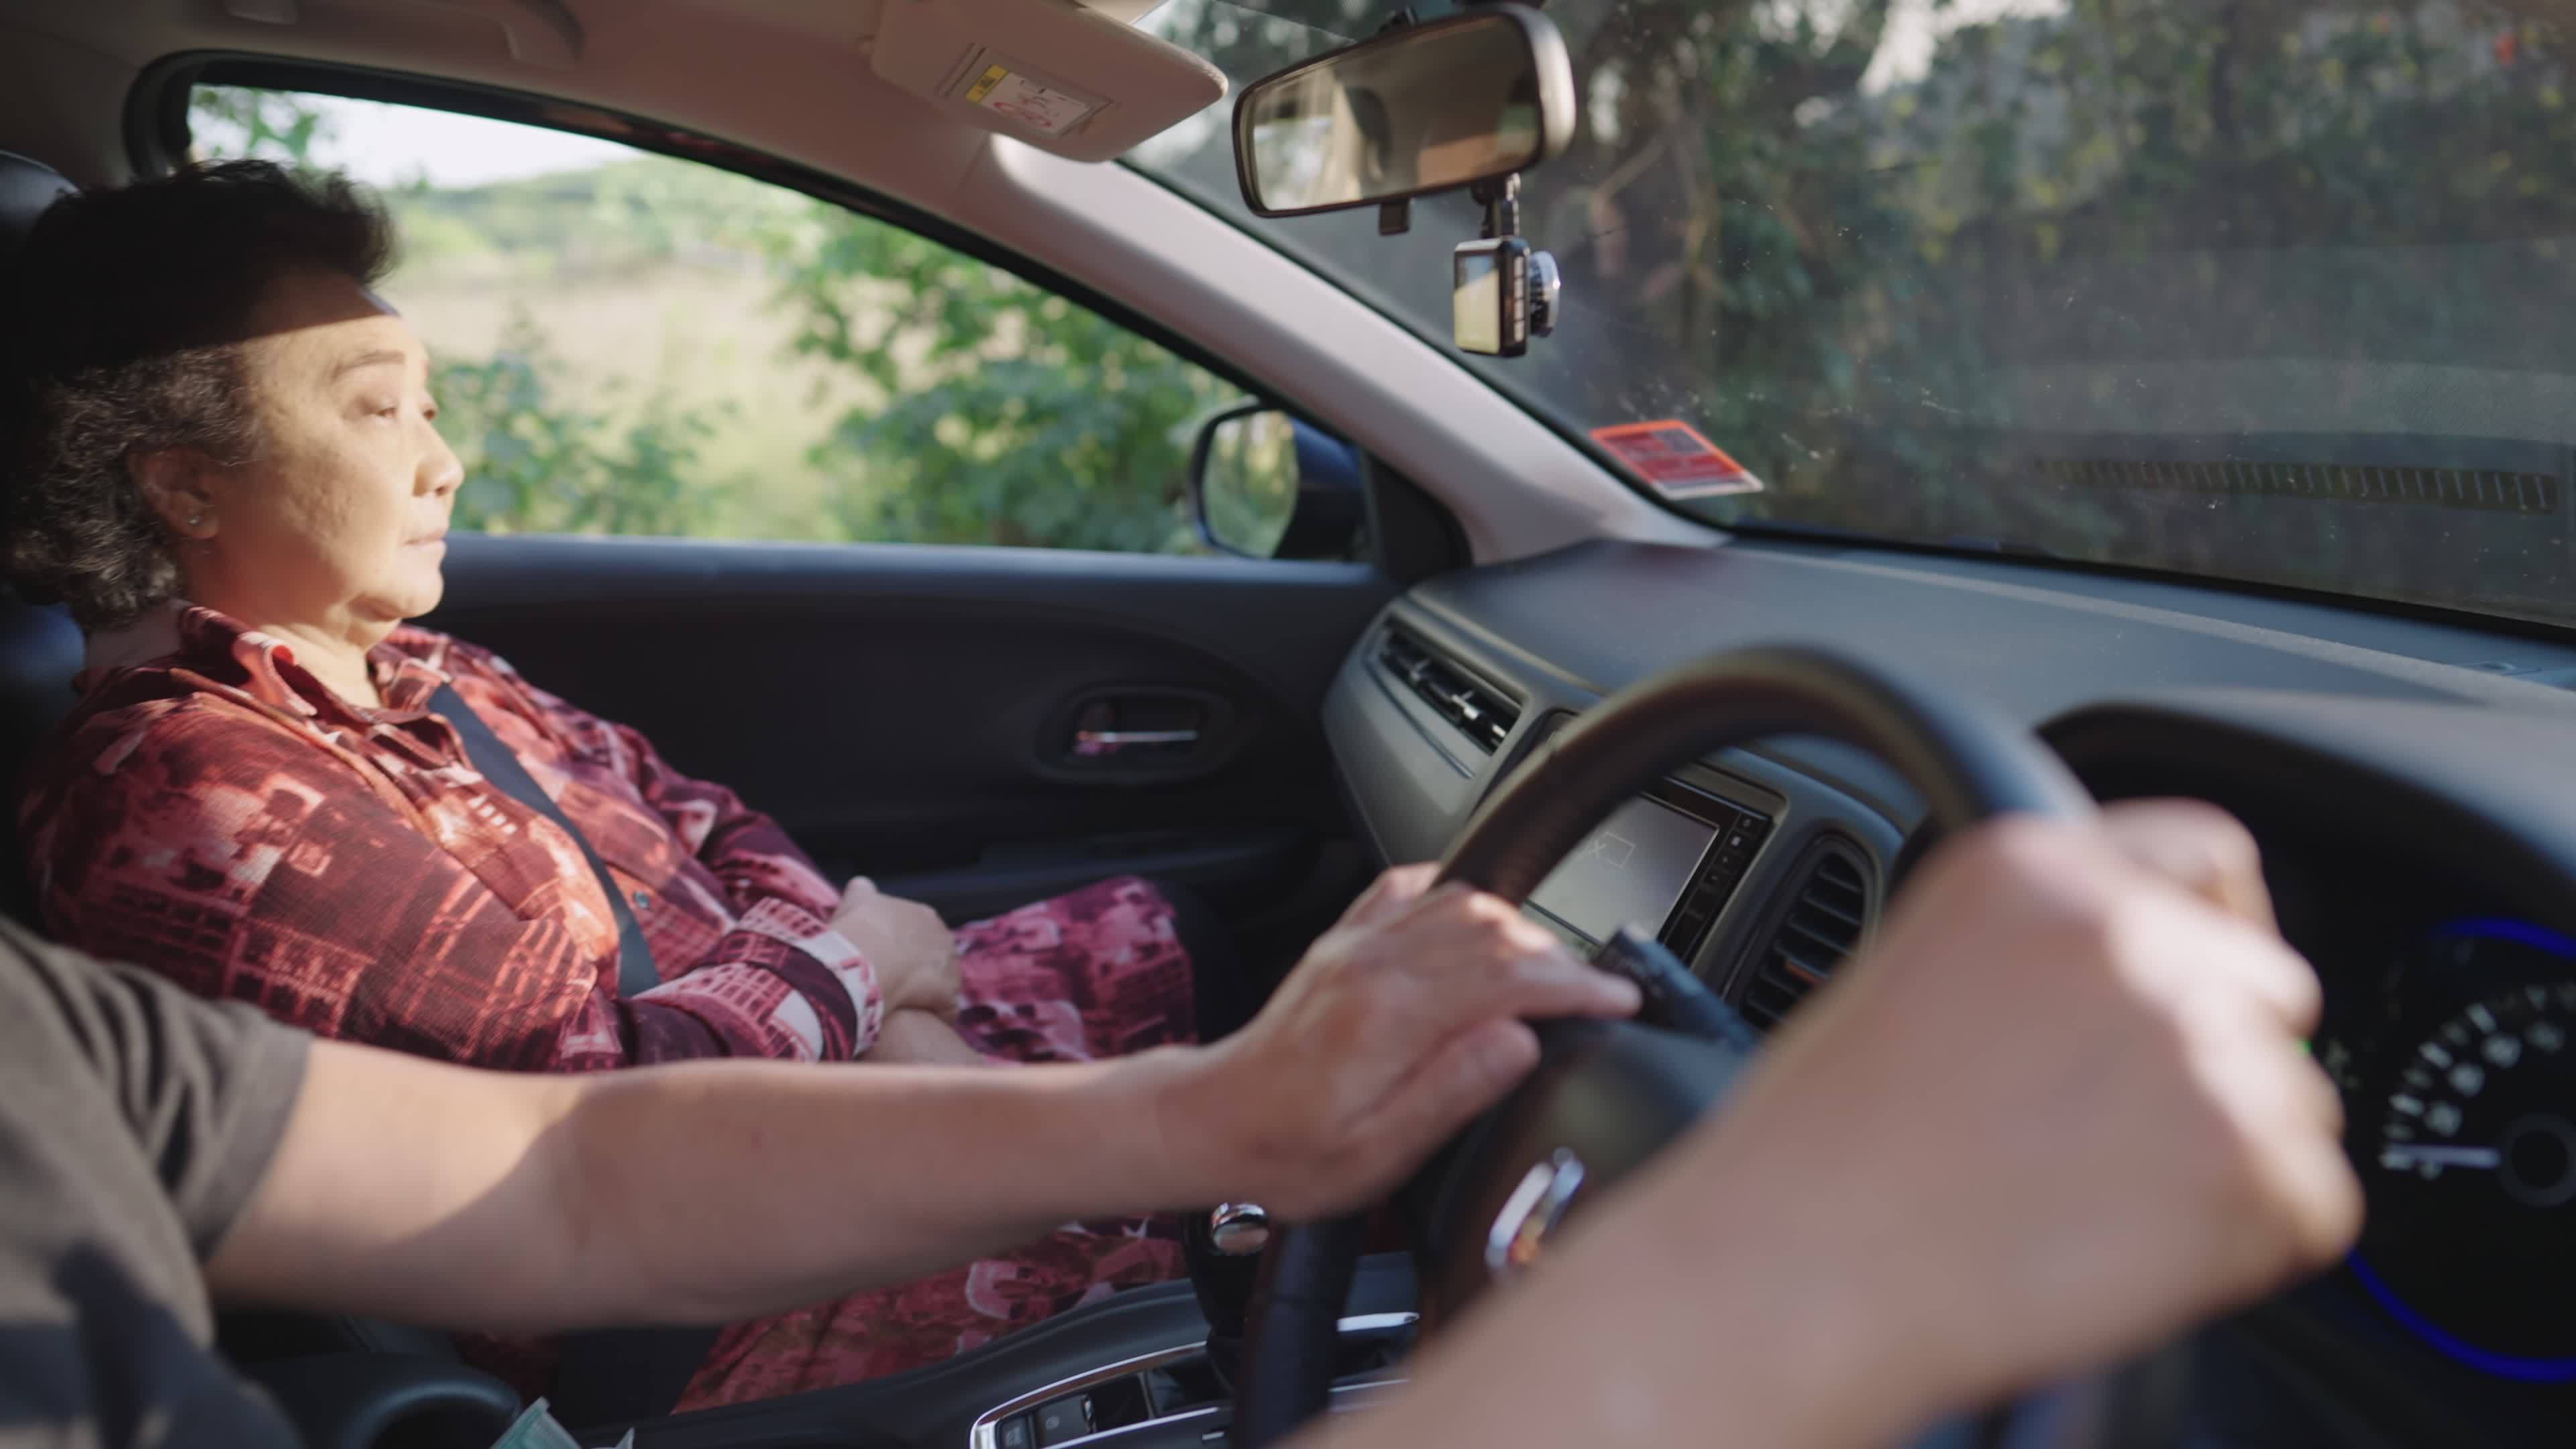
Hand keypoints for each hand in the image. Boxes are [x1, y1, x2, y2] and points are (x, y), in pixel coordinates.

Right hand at [831, 878, 959, 1020]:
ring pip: (945, 980)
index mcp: (923, 914)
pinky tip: (921, 1018)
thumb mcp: (855, 902)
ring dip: (932, 992)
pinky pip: (948, 1007)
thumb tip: (862, 885)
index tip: (889, 958)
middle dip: (921, 968)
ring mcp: (949, 966)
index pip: (921, 930)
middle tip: (897, 983)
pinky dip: (937, 1014)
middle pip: (935, 955)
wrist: (860, 960)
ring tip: (910, 1004)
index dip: (904, 946)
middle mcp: (942, 936)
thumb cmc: (855, 930)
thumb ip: (862, 892)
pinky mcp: (948, 994)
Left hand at [1161, 864, 1640, 1219]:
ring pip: (1461, 900)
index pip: (1508, 976)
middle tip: (1599, 993)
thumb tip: (1519, 1041)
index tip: (1619, 1000)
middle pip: (1495, 929)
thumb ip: (1452, 1091)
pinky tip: (1481, 919)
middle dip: (1561, 957)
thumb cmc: (1288, 1152)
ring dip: (1519, 927)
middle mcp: (1373, 964)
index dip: (1577, 985)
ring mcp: (1356, 945)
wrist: (1212, 1124)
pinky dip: (1459, 894)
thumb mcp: (1377, 1153)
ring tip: (1554, 969)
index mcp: (1388, 1016)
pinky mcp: (1344, 941)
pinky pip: (1411, 889)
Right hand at [1576, 801, 2359, 1443]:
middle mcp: (2131, 939)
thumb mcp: (1920, 965)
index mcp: (2038, 870)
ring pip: (2294, 1106)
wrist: (1798, 1274)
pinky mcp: (2249, 1171)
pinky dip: (2242, 1246)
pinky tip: (2124, 1250)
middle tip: (2114, 1134)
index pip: (2208, 857)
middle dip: (2221, 1056)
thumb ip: (2051, 939)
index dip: (2216, 929)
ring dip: (2224, 1157)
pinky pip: (2308, 1208)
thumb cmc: (1825, 1147)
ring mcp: (2199, 1051)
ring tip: (2089, 1200)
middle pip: (2269, 987)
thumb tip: (2163, 972)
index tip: (2210, 979)